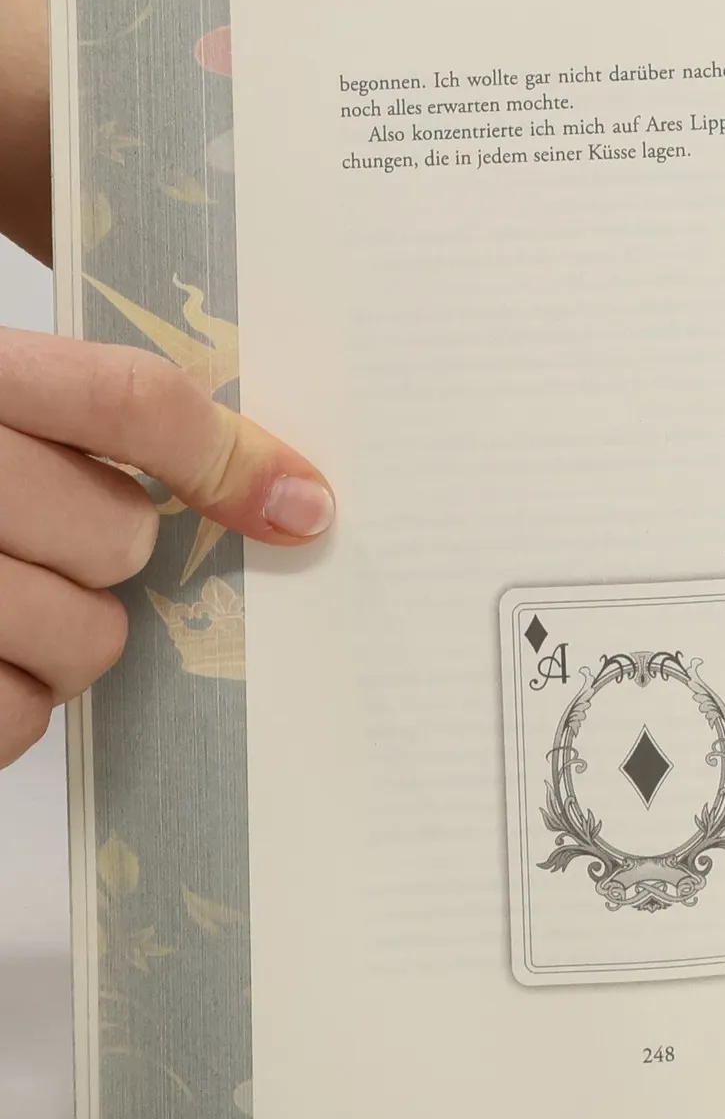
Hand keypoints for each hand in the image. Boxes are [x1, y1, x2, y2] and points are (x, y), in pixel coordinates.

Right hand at [0, 329, 333, 767]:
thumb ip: (83, 421)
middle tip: (41, 546)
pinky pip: (14, 719)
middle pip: (117, 534)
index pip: (130, 399)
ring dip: (62, 641)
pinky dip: (8, 709)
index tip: (300, 506)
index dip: (231, 457)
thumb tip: (278, 496)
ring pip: (83, 637)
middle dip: (105, 556)